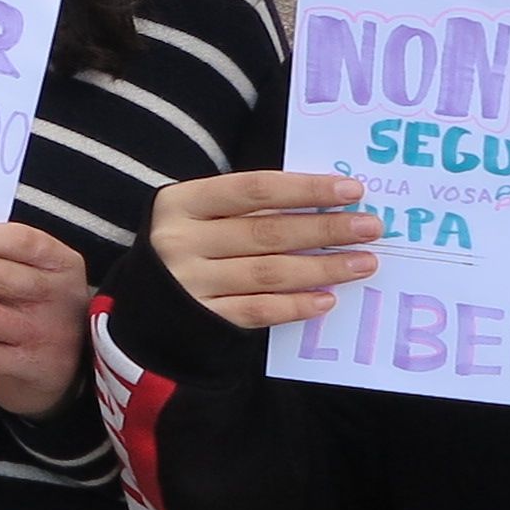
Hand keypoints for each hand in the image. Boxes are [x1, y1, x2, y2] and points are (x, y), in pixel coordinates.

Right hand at [148, 171, 378, 326]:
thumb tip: (324, 201)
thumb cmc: (182, 248)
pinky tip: (326, 299)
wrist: (139, 310)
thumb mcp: (197, 216)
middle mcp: (180, 242)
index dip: (305, 188)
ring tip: (363, 263)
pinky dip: (295, 305)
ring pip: (268, 273)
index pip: (253, 189)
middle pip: (266, 232)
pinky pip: (258, 311)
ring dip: (322, 267)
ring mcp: (189, 285)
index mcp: (180, 203)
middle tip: (370, 228)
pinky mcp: (201, 321)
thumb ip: (244, 207)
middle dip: (325, 228)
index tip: (351, 189)